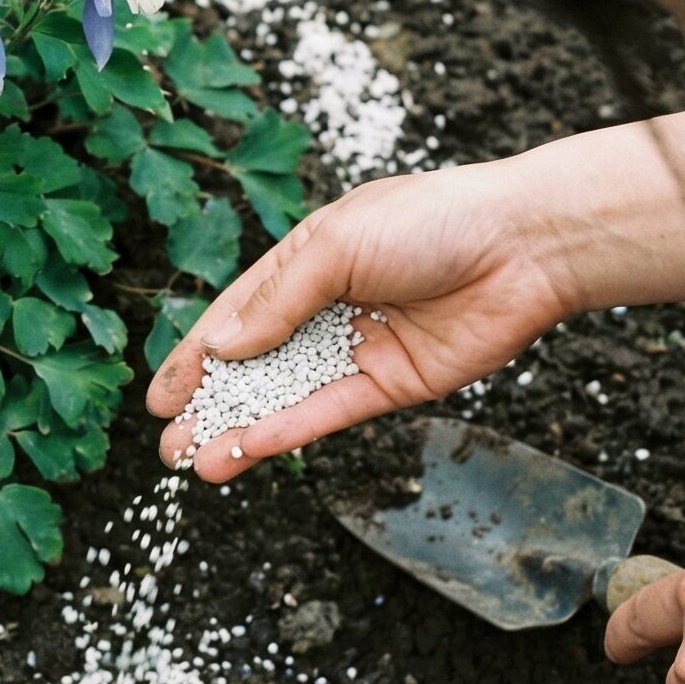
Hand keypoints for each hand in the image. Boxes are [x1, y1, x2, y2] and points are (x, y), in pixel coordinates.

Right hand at [145, 160, 579, 480]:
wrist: (525, 245)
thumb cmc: (430, 221)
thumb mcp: (337, 245)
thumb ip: (278, 300)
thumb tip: (222, 346)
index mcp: (306, 262)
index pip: (236, 314)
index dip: (196, 355)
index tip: (159, 395)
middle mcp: (327, 308)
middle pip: (255, 365)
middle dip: (210, 404)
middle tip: (166, 444)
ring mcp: (358, 349)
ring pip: (286, 397)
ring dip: (240, 430)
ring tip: (193, 463)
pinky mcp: (393, 385)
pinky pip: (330, 413)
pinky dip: (289, 432)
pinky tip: (250, 450)